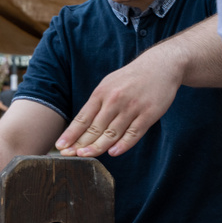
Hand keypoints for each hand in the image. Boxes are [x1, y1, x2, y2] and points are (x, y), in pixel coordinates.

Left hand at [55, 51, 180, 157]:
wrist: (161, 66)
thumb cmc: (130, 79)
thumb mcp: (109, 84)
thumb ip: (96, 104)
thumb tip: (81, 126)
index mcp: (102, 93)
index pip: (82, 118)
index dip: (71, 134)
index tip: (60, 146)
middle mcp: (115, 101)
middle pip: (95, 128)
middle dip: (80, 143)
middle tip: (69, 155)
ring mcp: (132, 108)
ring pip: (112, 133)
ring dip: (97, 147)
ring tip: (85, 156)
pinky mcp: (148, 114)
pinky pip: (133, 133)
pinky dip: (123, 144)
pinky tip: (113, 152)